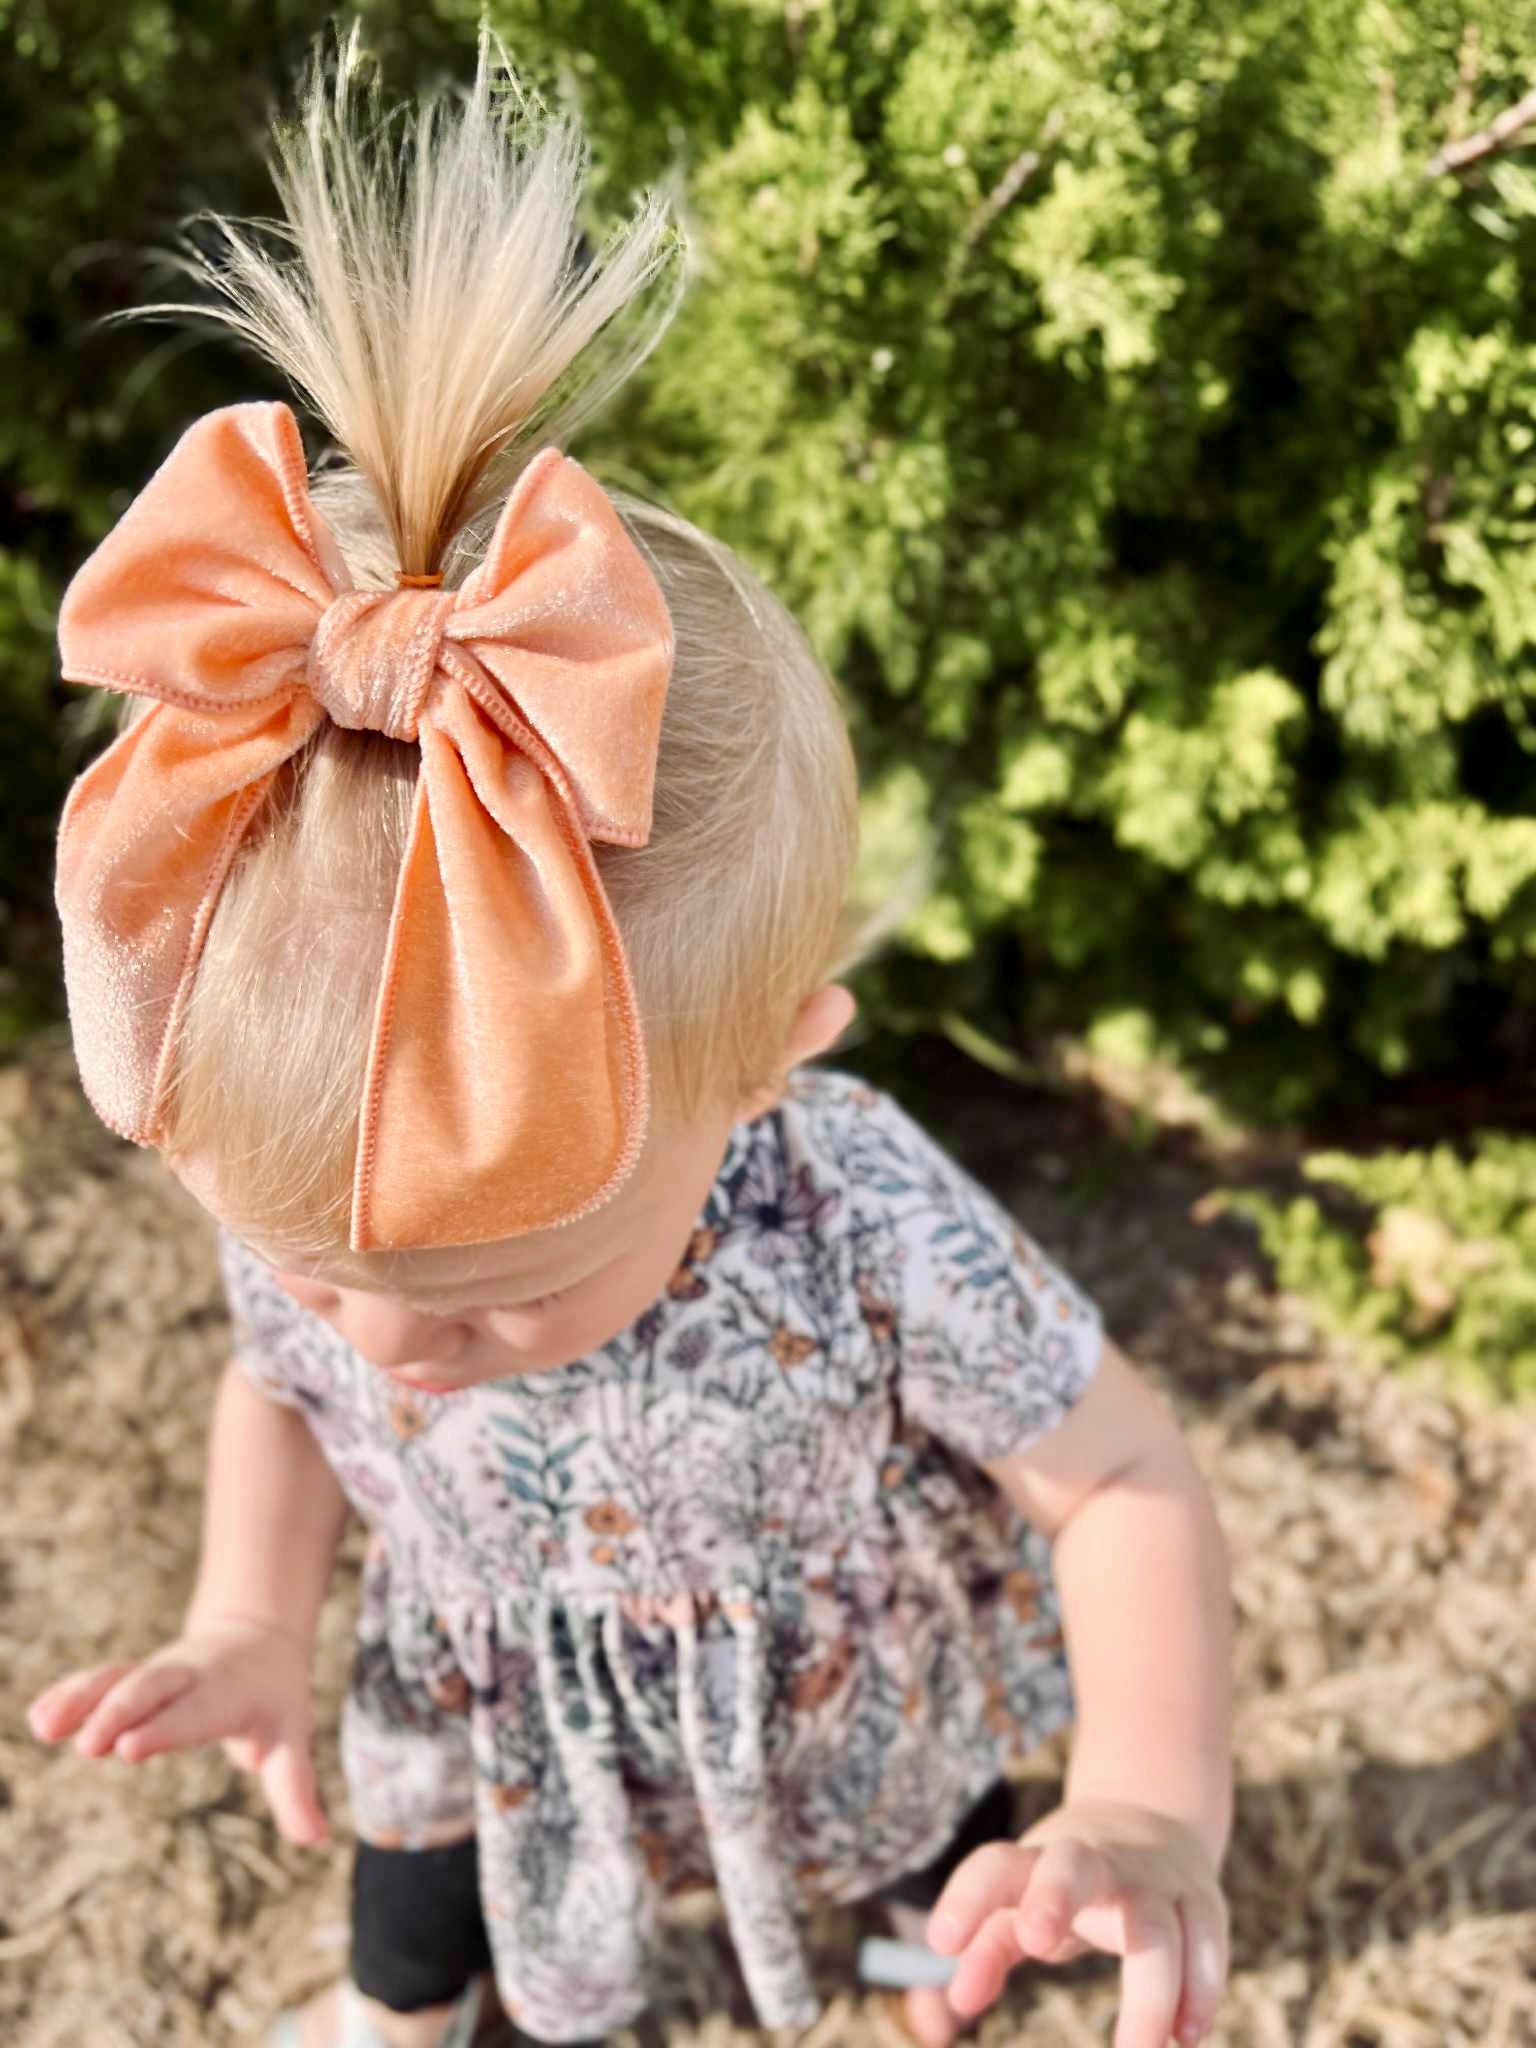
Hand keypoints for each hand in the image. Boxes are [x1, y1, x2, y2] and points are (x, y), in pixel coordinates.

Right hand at [26, 1612, 328, 1845]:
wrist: (259, 1636)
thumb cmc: (275, 1699)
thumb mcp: (290, 1737)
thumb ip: (294, 1787)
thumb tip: (318, 1840)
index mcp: (228, 1693)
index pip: (193, 1713)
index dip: (162, 1728)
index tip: (129, 1747)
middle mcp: (188, 1677)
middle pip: (150, 1687)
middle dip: (119, 1711)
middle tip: (90, 1745)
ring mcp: (158, 1672)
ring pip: (117, 1677)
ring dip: (83, 1699)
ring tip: (44, 1727)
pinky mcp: (135, 1675)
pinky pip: (100, 1679)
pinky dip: (71, 1694)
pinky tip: (39, 1717)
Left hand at [925, 1800, 1228, 2047]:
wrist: (1153, 1816)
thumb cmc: (1069, 1879)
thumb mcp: (1024, 1900)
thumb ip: (989, 1946)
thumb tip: (955, 1998)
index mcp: (1041, 1859)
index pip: (997, 1864)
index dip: (967, 1897)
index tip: (941, 1942)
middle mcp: (1098, 1861)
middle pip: (1074, 1865)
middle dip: (1053, 1896)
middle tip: (1036, 1940)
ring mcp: (1154, 1879)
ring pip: (1155, 1925)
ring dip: (1150, 1991)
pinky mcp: (1201, 1902)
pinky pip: (1208, 1942)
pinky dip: (1202, 1989)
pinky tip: (1187, 2032)